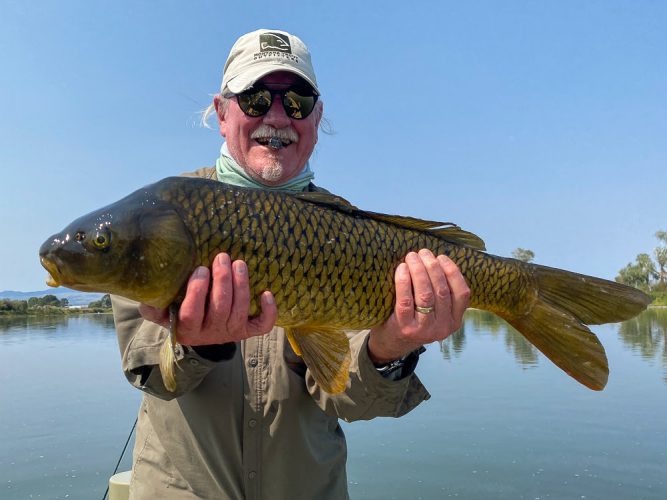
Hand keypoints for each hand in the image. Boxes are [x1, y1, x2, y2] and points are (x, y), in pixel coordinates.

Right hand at [138, 253, 277, 345]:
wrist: (198, 334)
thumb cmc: (178, 314)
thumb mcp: (161, 312)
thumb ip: (152, 306)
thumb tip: (146, 296)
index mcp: (187, 329)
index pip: (192, 313)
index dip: (197, 291)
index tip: (200, 269)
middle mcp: (211, 333)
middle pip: (220, 308)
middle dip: (223, 281)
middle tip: (222, 257)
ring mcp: (231, 332)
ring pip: (240, 311)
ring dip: (242, 286)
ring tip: (239, 263)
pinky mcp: (247, 330)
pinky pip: (262, 326)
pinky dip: (269, 311)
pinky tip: (267, 293)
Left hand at [368, 249, 469, 364]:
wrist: (393, 343)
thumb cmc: (416, 319)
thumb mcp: (436, 312)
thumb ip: (442, 293)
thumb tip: (438, 259)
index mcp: (454, 321)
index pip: (462, 293)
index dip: (453, 272)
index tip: (441, 257)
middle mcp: (442, 327)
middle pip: (441, 290)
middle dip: (432, 266)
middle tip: (423, 252)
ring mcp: (424, 330)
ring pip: (425, 294)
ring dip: (419, 270)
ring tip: (412, 256)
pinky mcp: (405, 328)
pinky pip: (406, 300)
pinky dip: (404, 281)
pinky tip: (402, 268)